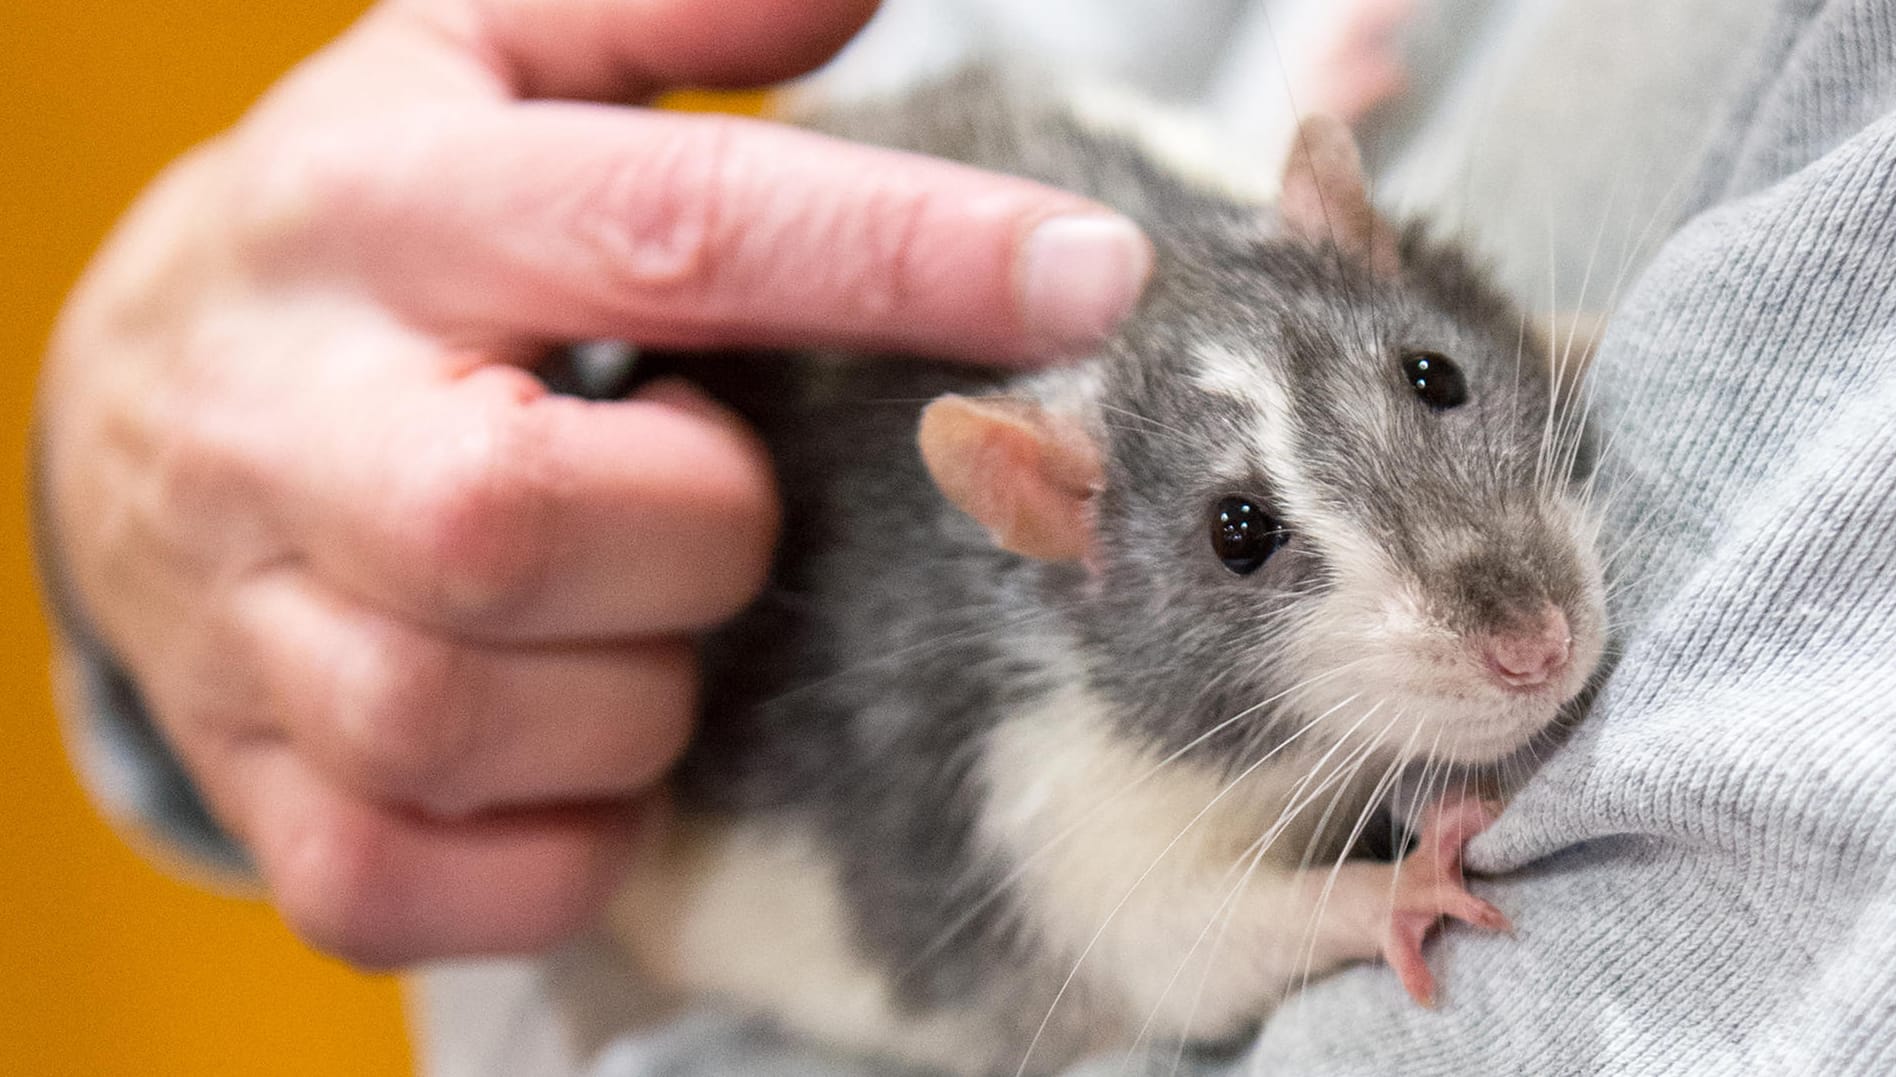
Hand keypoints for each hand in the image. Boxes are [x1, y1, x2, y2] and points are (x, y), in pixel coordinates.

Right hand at [37, 0, 1150, 965]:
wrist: (121, 428)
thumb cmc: (364, 254)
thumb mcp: (474, 74)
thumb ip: (663, 13)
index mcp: (372, 213)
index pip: (659, 229)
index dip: (893, 255)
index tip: (1087, 277)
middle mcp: (280, 422)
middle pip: (513, 518)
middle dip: (694, 524)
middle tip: (706, 487)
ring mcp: (240, 628)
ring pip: (460, 720)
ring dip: (627, 690)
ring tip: (626, 607)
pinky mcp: (258, 794)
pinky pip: (413, 877)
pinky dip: (549, 838)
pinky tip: (568, 741)